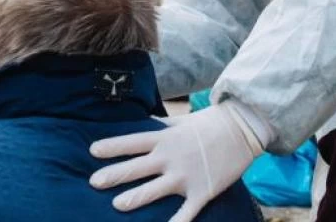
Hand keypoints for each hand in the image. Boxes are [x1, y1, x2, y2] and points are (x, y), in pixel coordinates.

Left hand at [89, 102, 264, 221]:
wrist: (243, 129)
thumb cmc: (209, 123)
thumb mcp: (181, 122)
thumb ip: (160, 127)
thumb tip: (141, 124)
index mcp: (165, 138)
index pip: (132, 142)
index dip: (112, 147)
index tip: (92, 151)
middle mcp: (171, 157)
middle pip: (137, 168)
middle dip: (114, 175)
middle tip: (93, 182)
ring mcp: (186, 176)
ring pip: (154, 190)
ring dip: (135, 198)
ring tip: (117, 205)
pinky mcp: (202, 192)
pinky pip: (186, 212)